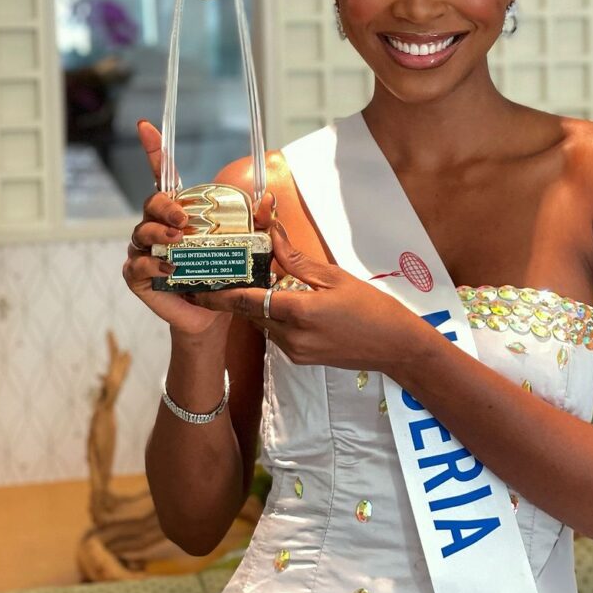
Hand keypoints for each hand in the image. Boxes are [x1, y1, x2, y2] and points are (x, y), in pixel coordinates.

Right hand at [121, 119, 277, 336]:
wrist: (214, 315)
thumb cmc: (226, 274)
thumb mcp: (247, 245)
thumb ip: (258, 222)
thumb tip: (269, 199)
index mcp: (180, 212)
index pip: (163, 176)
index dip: (154, 151)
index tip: (145, 126)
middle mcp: (158, 226)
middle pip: (152, 204)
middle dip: (165, 207)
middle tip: (183, 219)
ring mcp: (145, 249)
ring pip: (141, 231)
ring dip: (159, 233)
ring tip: (178, 241)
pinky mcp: (138, 275)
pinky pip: (136, 263)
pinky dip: (152, 263)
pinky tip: (169, 267)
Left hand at [193, 221, 431, 373]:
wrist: (395, 347)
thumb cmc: (372, 308)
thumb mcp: (335, 277)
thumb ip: (297, 260)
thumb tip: (272, 234)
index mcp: (299, 312)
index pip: (246, 301)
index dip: (219, 294)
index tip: (198, 285)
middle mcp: (291, 336)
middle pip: (250, 313)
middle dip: (236, 295)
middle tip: (221, 273)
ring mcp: (295, 351)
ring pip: (261, 323)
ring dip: (255, 305)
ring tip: (251, 282)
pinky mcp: (300, 358)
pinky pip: (276, 333)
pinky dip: (272, 316)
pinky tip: (282, 300)